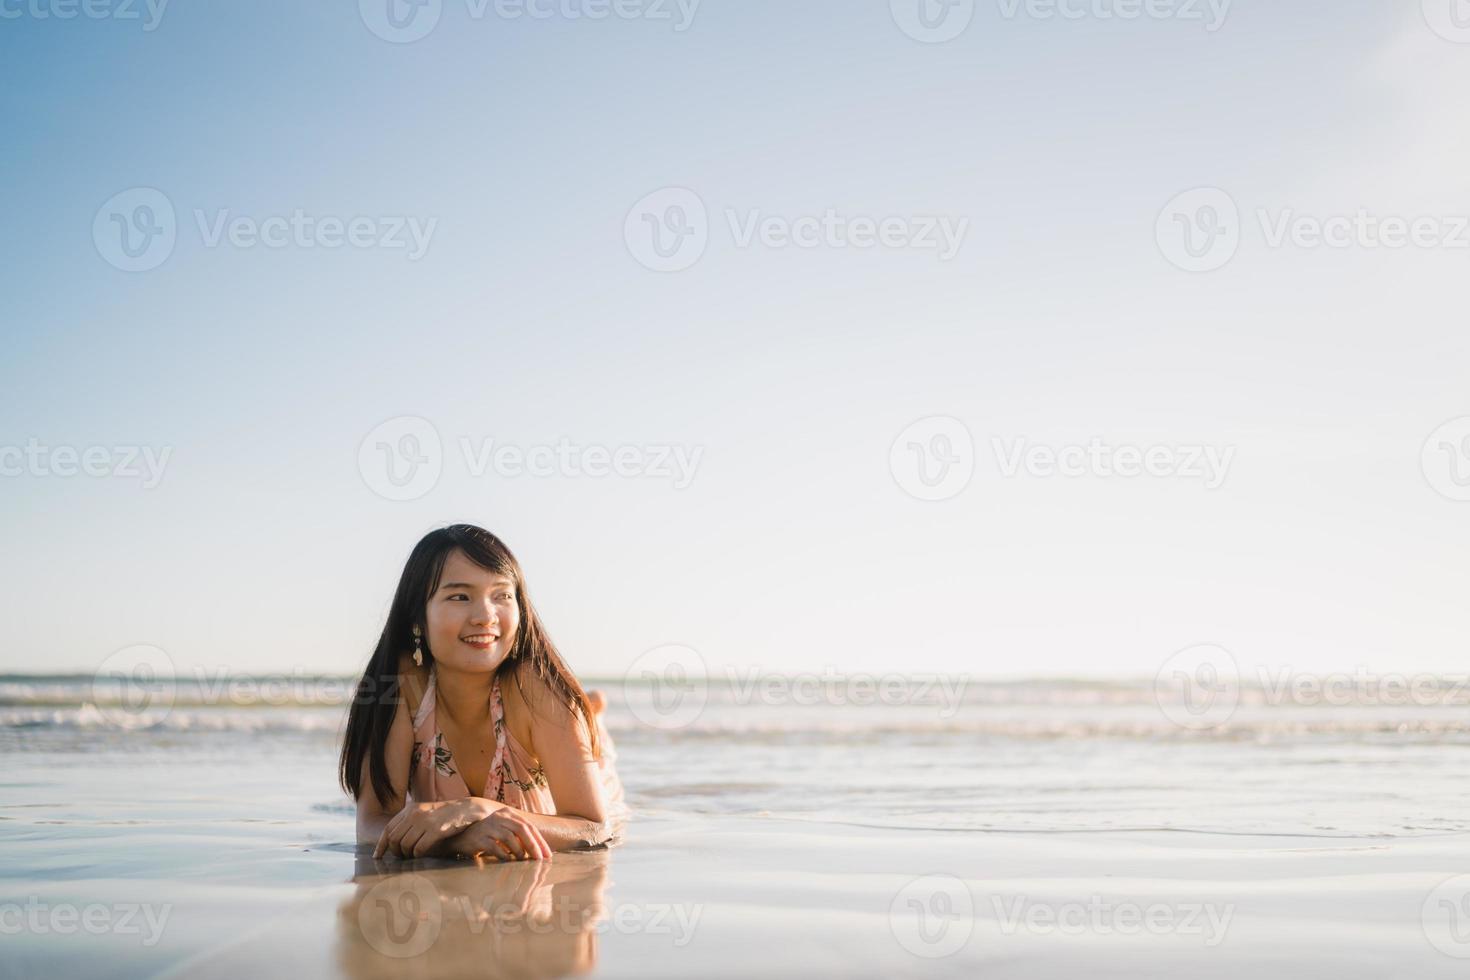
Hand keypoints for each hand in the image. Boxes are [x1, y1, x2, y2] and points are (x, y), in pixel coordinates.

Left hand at [374, 799, 495, 858]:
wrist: (468, 810)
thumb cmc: (446, 815)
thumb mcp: (426, 813)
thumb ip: (411, 822)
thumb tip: (395, 841)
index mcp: (410, 809)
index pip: (388, 829)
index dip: (381, 845)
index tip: (378, 857)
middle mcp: (415, 814)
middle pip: (394, 839)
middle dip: (395, 852)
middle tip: (401, 858)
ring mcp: (425, 821)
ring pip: (405, 845)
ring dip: (407, 855)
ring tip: (412, 857)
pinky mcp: (436, 830)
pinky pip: (419, 848)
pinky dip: (418, 855)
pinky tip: (422, 856)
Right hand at [448, 807, 552, 861]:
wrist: (461, 838)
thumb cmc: (488, 837)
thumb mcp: (504, 831)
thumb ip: (519, 837)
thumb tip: (540, 852)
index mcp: (508, 814)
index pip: (528, 826)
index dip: (539, 841)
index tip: (547, 855)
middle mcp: (499, 817)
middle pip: (521, 829)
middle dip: (533, 845)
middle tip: (540, 860)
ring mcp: (488, 826)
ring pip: (509, 838)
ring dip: (519, 851)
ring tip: (523, 861)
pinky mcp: (479, 838)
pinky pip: (496, 847)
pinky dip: (504, 856)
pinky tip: (508, 861)